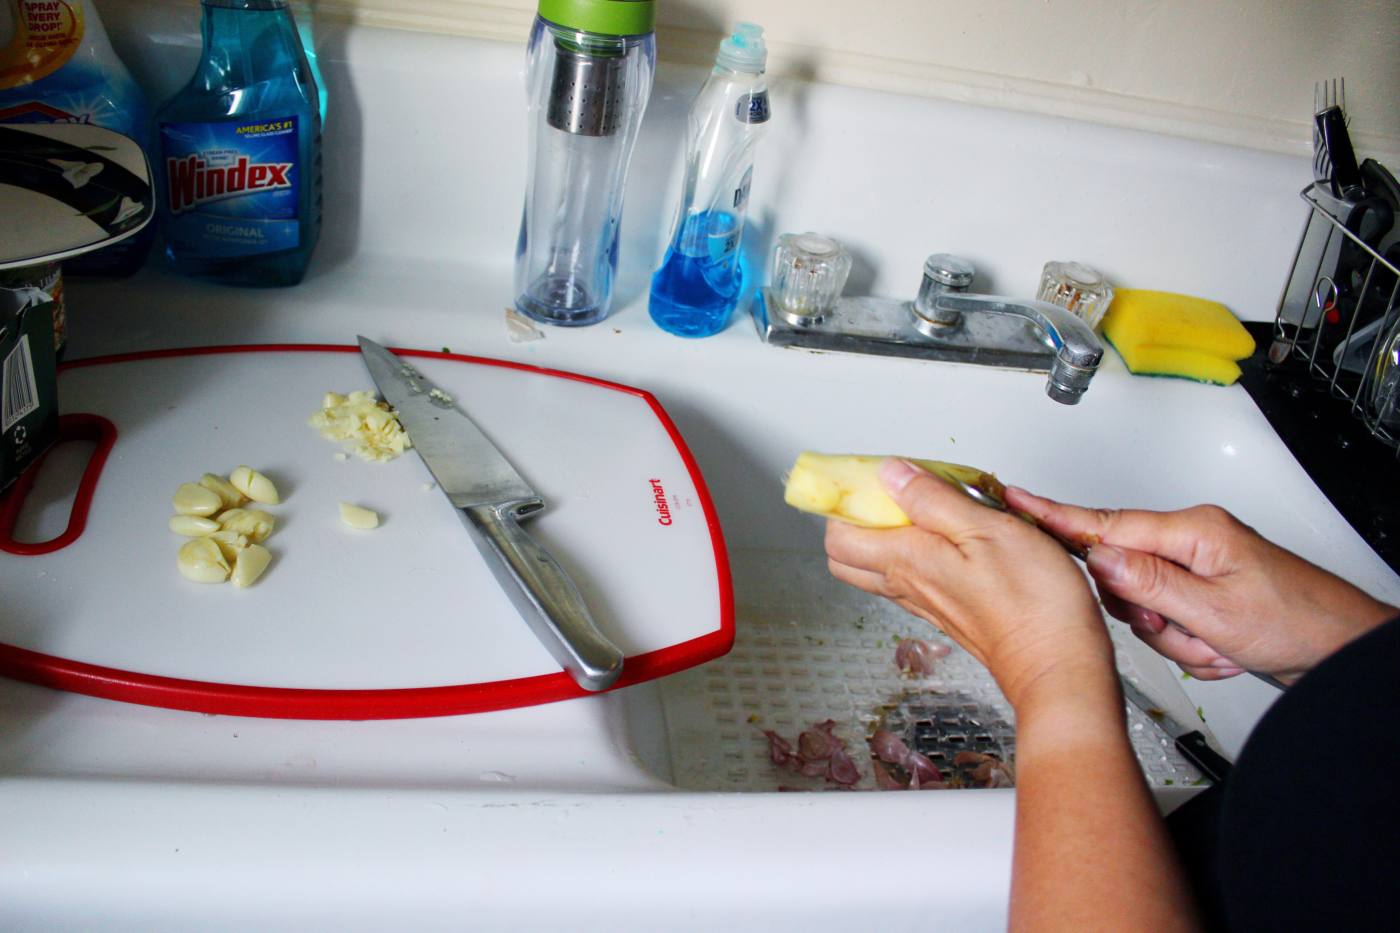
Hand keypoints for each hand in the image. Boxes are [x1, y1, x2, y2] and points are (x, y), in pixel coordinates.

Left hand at [825, 459, 1115, 710]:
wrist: (1058, 666)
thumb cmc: (1032, 602)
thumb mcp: (985, 528)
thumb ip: (931, 498)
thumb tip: (890, 473)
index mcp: (906, 560)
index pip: (838, 533)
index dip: (844, 501)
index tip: (867, 476)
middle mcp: (907, 586)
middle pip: (847, 555)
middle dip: (855, 519)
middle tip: (888, 491)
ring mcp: (927, 603)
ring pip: (877, 569)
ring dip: (886, 536)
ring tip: (922, 508)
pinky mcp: (950, 614)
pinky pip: (911, 581)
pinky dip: (915, 555)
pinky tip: (948, 539)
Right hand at [1005, 488, 1397, 684]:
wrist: (1342, 651)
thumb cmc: (1297, 621)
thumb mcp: (1214, 610)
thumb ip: (1148, 582)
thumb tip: (1098, 556)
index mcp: (1190, 531)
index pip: (1106, 524)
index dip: (1055, 516)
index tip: (1015, 499)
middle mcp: (1189, 543)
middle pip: (1123, 578)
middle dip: (1154, 618)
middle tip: (1188, 631)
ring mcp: (1195, 569)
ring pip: (1144, 607)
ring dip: (1179, 638)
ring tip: (1218, 645)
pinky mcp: (1200, 594)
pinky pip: (1169, 622)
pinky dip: (1194, 645)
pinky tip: (1224, 648)